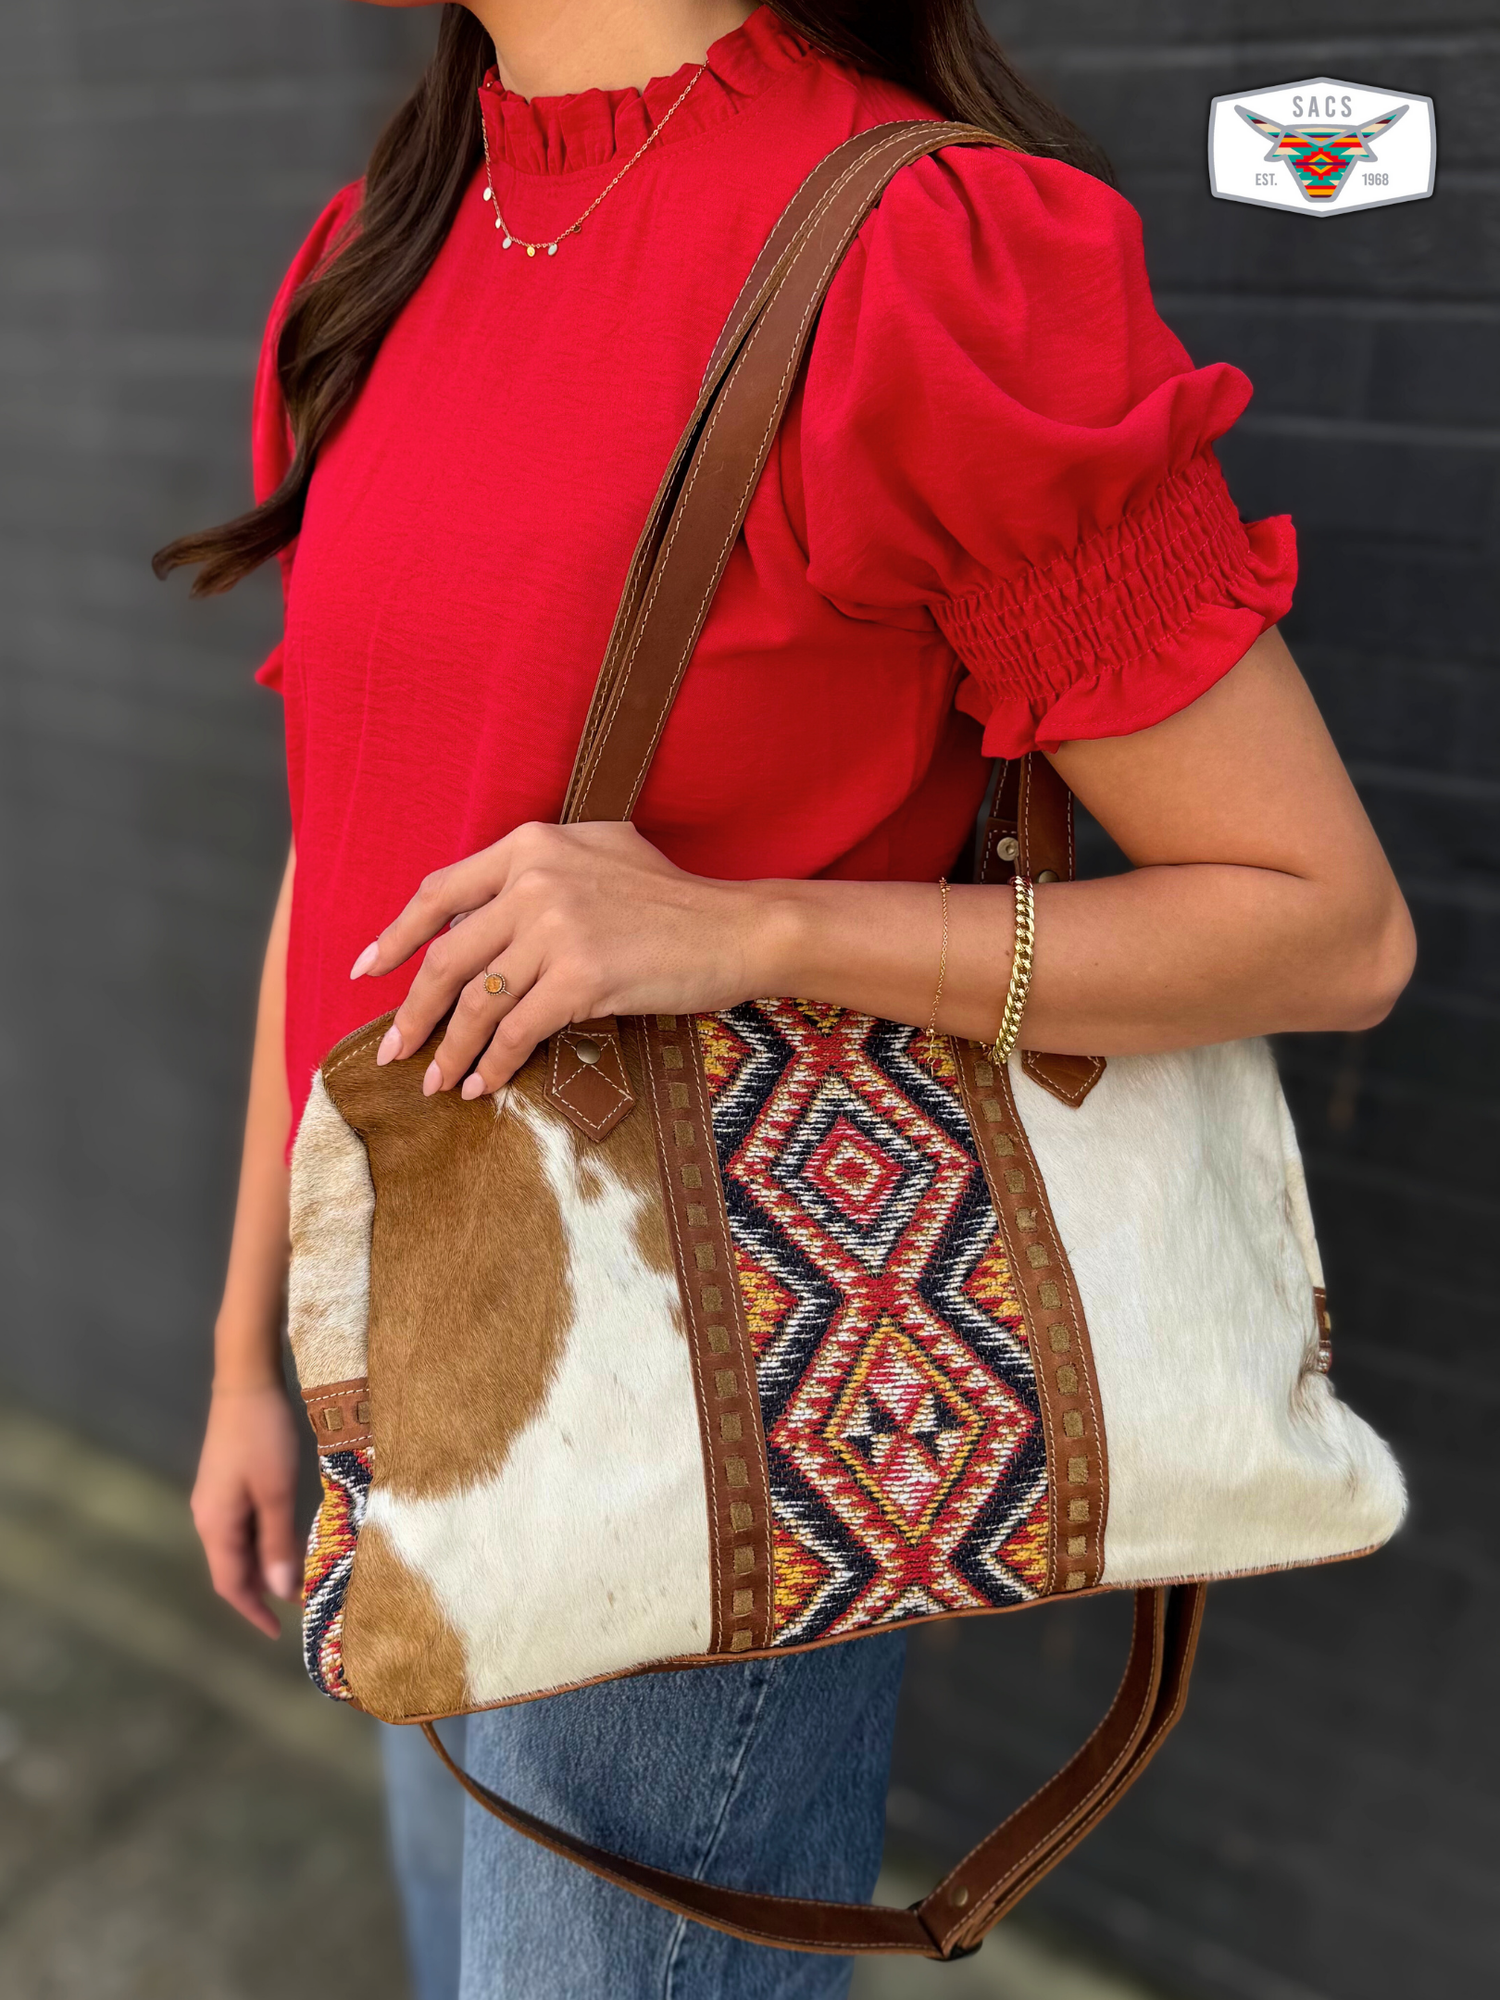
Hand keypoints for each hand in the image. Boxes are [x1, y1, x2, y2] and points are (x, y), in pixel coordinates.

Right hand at [191, 1381, 301, 1638]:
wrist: (246, 1382)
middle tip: (299, 1605)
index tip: (279, 1633)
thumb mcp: (278, 1492)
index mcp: (215, 1525)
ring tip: (298, 1577)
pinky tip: (285, 1539)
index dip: (253, 1611)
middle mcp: (207, 1517)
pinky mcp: (225, 1482)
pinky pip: (241, 1526)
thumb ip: (279, 1542)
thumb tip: (281, 1590)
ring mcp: (214, 1499)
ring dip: (264, 1565)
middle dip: (261, 1591)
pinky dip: (262, 1541)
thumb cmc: (264, 1437)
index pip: (230, 1584)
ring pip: (238, 1547)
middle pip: (231, 1568)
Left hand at [349, 821, 785, 1095]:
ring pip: (476, 1002)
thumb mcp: (599, 857)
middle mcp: (534, 879)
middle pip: (447, 957)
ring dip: (449, 1051)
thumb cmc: (673, 901)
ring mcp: (555, 928)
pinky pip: (515, 1031)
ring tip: (436, 1082)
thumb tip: (477, 922)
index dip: (395, 937)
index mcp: (531, 845)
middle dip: (412, 1013)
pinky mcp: (580, 977)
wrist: (737, 928)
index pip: (439, 892)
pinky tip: (484, 1085)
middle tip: (393, 1050)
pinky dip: (493, 1065)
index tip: (368, 971)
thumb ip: (536, 875)